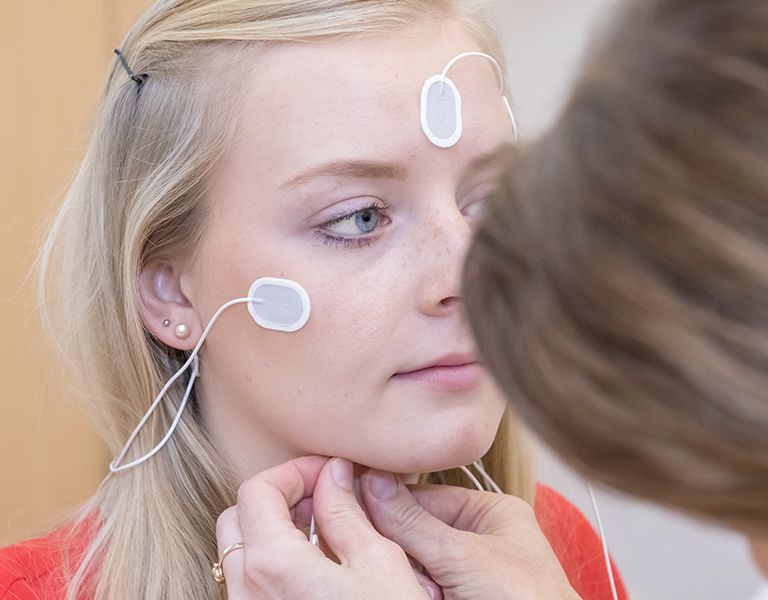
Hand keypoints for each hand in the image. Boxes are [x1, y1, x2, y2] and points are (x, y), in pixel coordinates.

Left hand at [216, 456, 440, 598]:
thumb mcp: (378, 563)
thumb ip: (346, 511)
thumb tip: (335, 473)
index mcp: (272, 565)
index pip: (257, 490)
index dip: (294, 470)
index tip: (328, 471)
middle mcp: (246, 592)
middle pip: (238, 517)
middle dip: (278, 496)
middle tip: (324, 496)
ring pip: (240, 551)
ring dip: (274, 527)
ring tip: (324, 530)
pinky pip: (250, 582)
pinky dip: (274, 559)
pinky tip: (316, 565)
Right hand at [360, 470, 580, 599]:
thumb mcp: (463, 555)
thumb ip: (412, 521)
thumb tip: (370, 481)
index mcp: (489, 512)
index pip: (423, 496)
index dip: (388, 501)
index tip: (353, 500)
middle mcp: (477, 538)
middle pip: (414, 531)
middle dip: (403, 551)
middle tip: (407, 565)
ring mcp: (466, 572)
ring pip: (413, 564)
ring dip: (409, 576)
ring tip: (429, 590)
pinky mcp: (455, 596)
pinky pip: (419, 588)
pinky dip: (414, 592)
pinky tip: (427, 597)